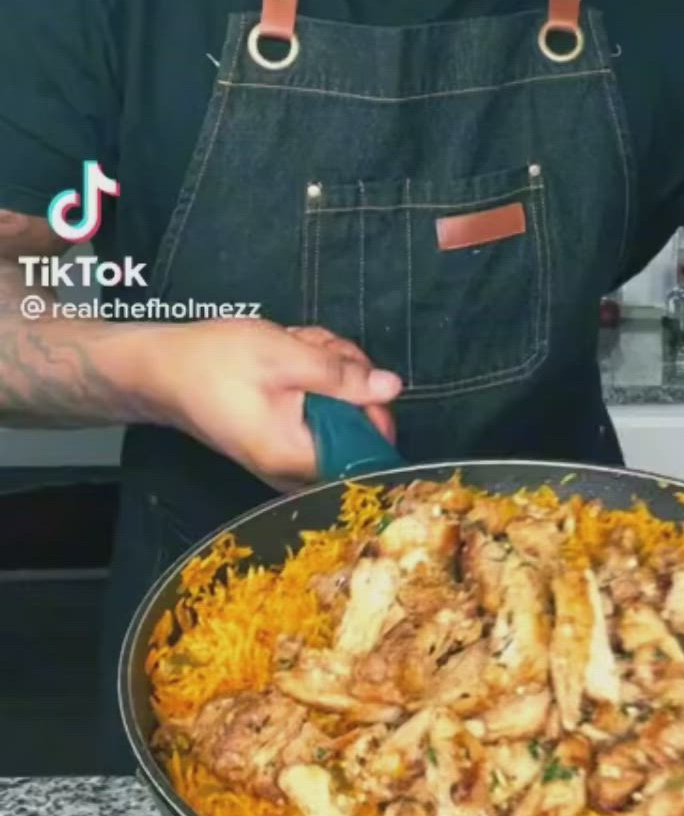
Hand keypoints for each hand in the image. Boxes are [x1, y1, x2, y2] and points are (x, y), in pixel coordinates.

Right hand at [141, 316, 401, 492]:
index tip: (356, 373)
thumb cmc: (211, 362)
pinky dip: (311, 378)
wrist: (159, 369)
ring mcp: (285, 454)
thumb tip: (391, 388)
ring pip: (336, 412)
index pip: (366, 450)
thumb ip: (342, 376)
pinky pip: (315, 410)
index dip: (372, 408)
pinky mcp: (279, 436)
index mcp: (295, 456)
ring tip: (295, 347)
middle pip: (354, 428)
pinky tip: (290, 355)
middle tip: (315, 349)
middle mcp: (292, 468)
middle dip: (346, 377)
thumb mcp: (284, 356)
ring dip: (328, 370)